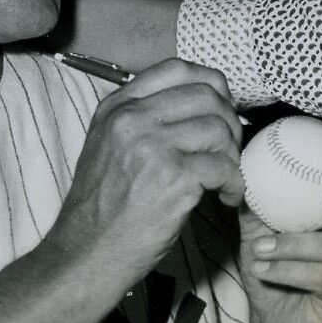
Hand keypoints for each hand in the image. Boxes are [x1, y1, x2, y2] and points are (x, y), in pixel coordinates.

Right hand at [44, 58, 244, 289]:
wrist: (86, 254)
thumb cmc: (103, 208)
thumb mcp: (107, 146)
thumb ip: (142, 119)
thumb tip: (202, 104)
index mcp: (117, 107)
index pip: (177, 69)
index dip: (211, 84)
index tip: (221, 107)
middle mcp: (132, 119)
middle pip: (207, 96)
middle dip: (229, 121)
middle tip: (229, 149)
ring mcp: (153, 147)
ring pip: (220, 129)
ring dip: (233, 155)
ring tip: (225, 177)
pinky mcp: (174, 178)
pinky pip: (225, 167)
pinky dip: (235, 184)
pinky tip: (227, 197)